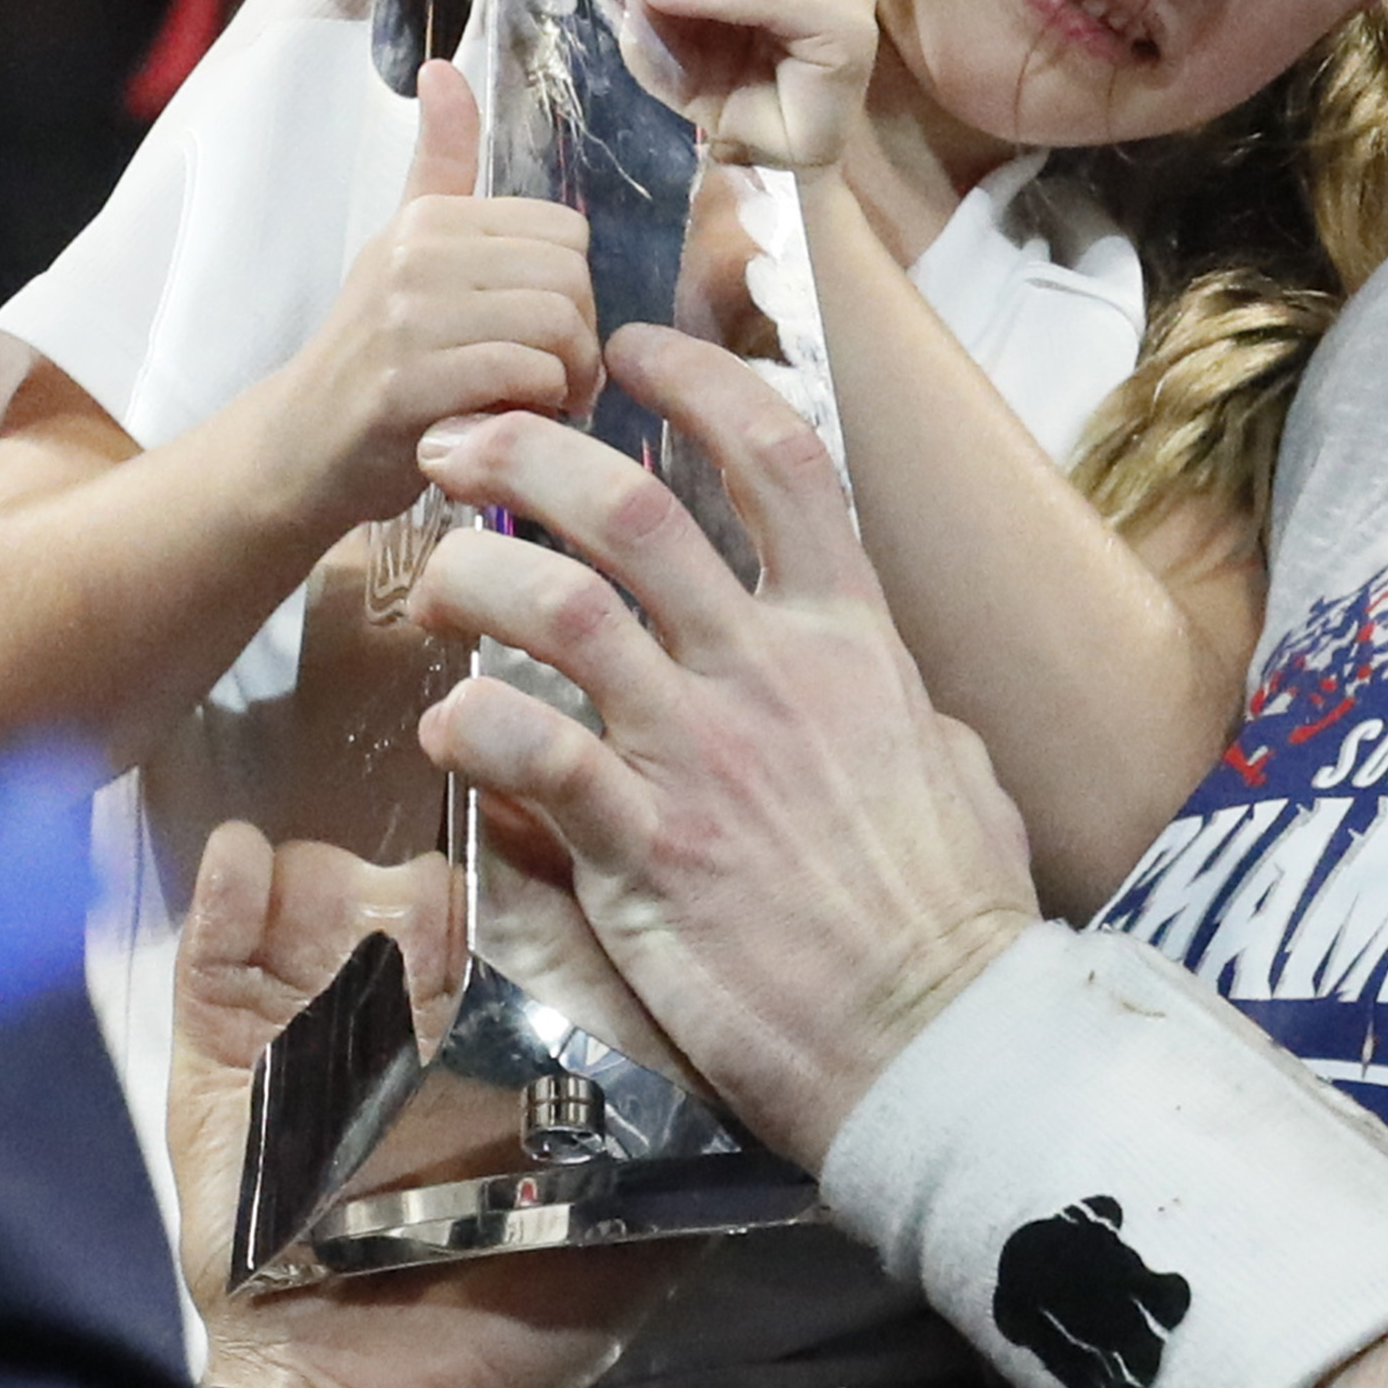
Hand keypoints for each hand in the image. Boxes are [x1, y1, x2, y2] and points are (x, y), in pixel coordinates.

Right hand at [173, 822, 675, 1387]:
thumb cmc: (505, 1321)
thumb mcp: (628, 1226)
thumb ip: (689, 1143)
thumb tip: (774, 1086)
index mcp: (491, 1037)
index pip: (511, 915)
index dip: (526, 866)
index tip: (541, 829)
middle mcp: (398, 1014)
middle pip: (407, 887)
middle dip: (423, 863)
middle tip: (435, 882)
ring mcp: (302, 1027)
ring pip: (313, 897)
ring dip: (326, 871)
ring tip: (341, 883)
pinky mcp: (215, 1057)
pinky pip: (214, 953)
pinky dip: (228, 893)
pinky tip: (250, 857)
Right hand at [267, 60, 599, 534]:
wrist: (298, 449)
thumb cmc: (375, 352)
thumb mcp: (405, 246)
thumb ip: (441, 162)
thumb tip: (442, 68)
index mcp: (428, 216)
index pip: (567, 233)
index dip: (574, 291)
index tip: (548, 333)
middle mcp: (413, 253)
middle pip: (570, 278)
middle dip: (580, 339)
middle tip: (556, 378)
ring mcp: (404, 318)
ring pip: (555, 325)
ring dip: (567, 379)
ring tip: (541, 402)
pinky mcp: (404, 386)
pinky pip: (523, 374)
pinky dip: (537, 408)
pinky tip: (512, 423)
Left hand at [407, 326, 1037, 1169]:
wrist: (940, 1040)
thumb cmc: (957, 917)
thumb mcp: (956, 772)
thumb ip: (901, 710)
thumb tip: (890, 697)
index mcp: (853, 638)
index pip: (781, 459)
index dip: (700, 381)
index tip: (632, 348)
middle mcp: (774, 672)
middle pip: (637, 509)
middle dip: (532, 448)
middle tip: (461, 438)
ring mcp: (706, 755)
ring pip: (563, 609)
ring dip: (476, 572)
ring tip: (429, 575)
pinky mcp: (646, 852)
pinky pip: (534, 753)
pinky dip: (472, 722)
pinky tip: (448, 725)